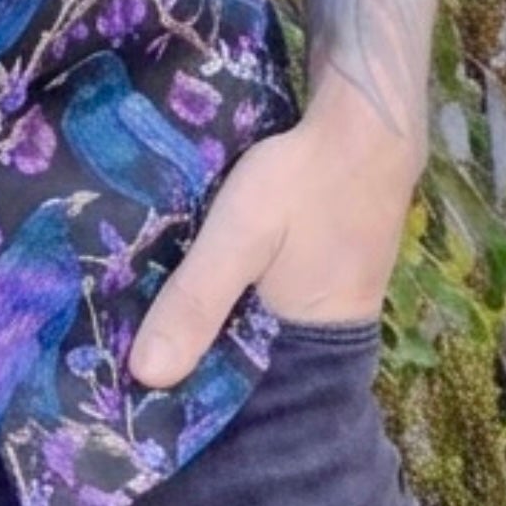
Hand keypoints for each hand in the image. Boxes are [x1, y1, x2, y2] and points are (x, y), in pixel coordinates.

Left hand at [126, 96, 420, 390]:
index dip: (203, 385)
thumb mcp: (240, 236)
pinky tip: (200, 265)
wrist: (367, 117)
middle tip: (138, 338)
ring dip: (222, 309)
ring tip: (156, 307)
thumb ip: (197, 300)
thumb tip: (145, 375)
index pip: (250, 389)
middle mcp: (333, 328)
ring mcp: (336, 288)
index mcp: (318, 345)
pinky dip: (241, 279)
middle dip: (206, 345)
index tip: (146, 383)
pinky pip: (276, 283)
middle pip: (256, 350)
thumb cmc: (306, 181)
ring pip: (264, 314)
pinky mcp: (330, 254)